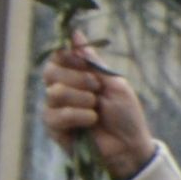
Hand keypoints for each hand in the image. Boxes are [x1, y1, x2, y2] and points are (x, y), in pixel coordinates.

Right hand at [40, 37, 157, 179]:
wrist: (130, 146)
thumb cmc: (125, 114)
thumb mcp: (113, 82)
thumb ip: (91, 61)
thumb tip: (74, 33)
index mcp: (75, 76)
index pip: (57, 56)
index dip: (67, 55)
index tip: (83, 61)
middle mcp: (62, 90)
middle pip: (51, 71)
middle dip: (78, 78)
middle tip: (97, 88)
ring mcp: (56, 109)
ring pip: (54, 92)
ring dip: (81, 98)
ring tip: (96, 108)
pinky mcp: (54, 129)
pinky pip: (55, 115)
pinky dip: (77, 115)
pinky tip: (91, 120)